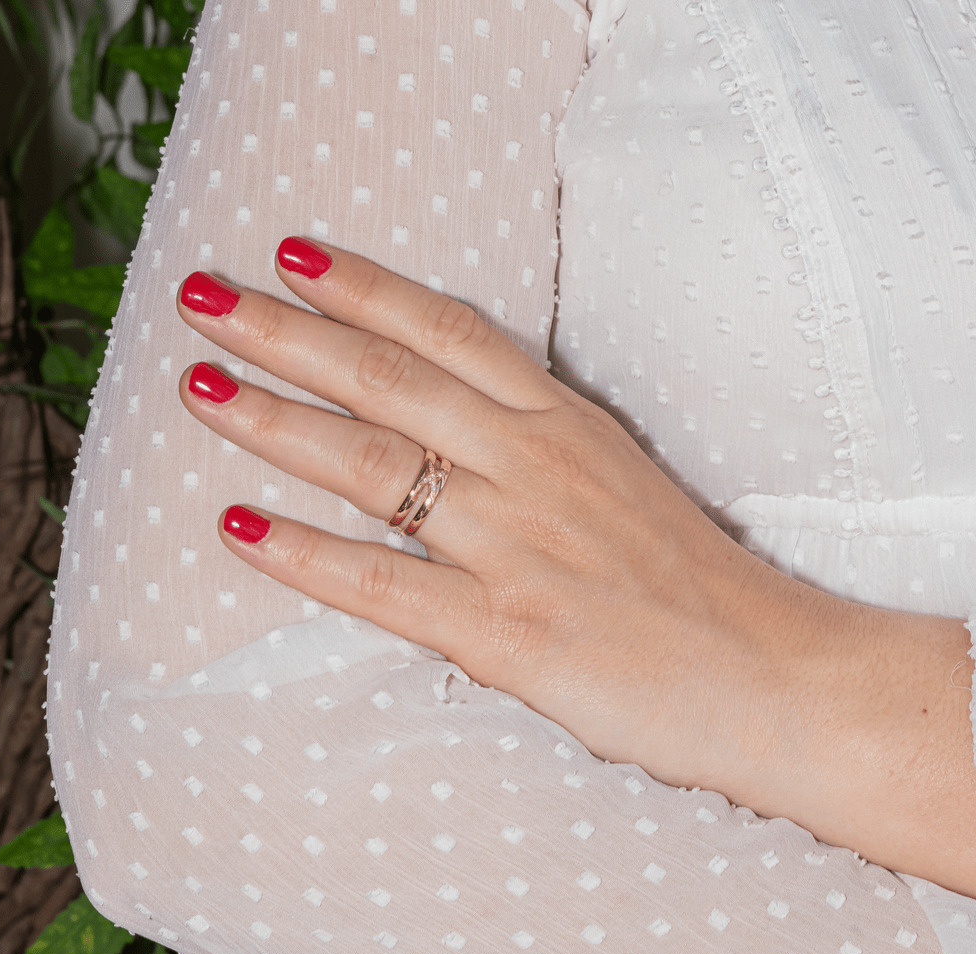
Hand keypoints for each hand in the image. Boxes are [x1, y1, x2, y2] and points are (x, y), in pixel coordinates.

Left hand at [177, 237, 975, 909]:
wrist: (775, 673)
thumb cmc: (701, 584)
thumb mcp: (623, 482)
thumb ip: (544, 450)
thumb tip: (463, 434)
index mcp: (567, 426)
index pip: (451, 332)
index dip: (367, 289)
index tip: (297, 257)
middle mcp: (534, 467)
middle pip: (390, 380)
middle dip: (287, 333)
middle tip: (205, 296)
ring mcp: (516, 546)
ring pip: (372, 465)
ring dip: (274, 422)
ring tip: (200, 390)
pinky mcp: (506, 631)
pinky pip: (382, 585)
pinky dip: (304, 556)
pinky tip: (239, 530)